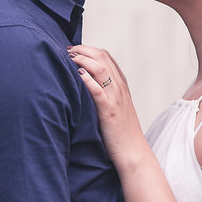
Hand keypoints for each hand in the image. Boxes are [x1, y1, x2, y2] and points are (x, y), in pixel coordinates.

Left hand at [67, 45, 146, 163]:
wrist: (133, 151)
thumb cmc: (121, 132)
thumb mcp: (116, 107)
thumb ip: (106, 94)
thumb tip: (87, 85)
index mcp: (121, 86)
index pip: (107, 57)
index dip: (89, 49)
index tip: (75, 49)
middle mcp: (119, 88)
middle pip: (102, 58)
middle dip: (83, 50)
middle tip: (68, 50)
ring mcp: (115, 98)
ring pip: (100, 68)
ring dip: (83, 59)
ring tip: (69, 58)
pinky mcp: (108, 110)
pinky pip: (97, 90)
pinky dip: (86, 79)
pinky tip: (76, 74)